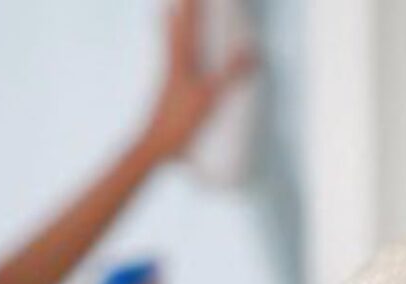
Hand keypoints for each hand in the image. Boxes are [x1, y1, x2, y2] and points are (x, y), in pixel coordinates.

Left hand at [138, 0, 258, 164]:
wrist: (153, 147)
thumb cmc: (179, 122)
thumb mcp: (210, 97)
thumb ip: (232, 74)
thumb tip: (253, 51)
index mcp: (180, 60)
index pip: (188, 22)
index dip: (192, 4)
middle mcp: (172, 64)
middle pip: (174, 27)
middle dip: (181, 10)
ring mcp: (169, 78)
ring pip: (170, 43)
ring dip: (173, 25)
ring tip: (173, 12)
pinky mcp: (170, 92)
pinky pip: (173, 62)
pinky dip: (175, 50)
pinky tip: (180, 58)